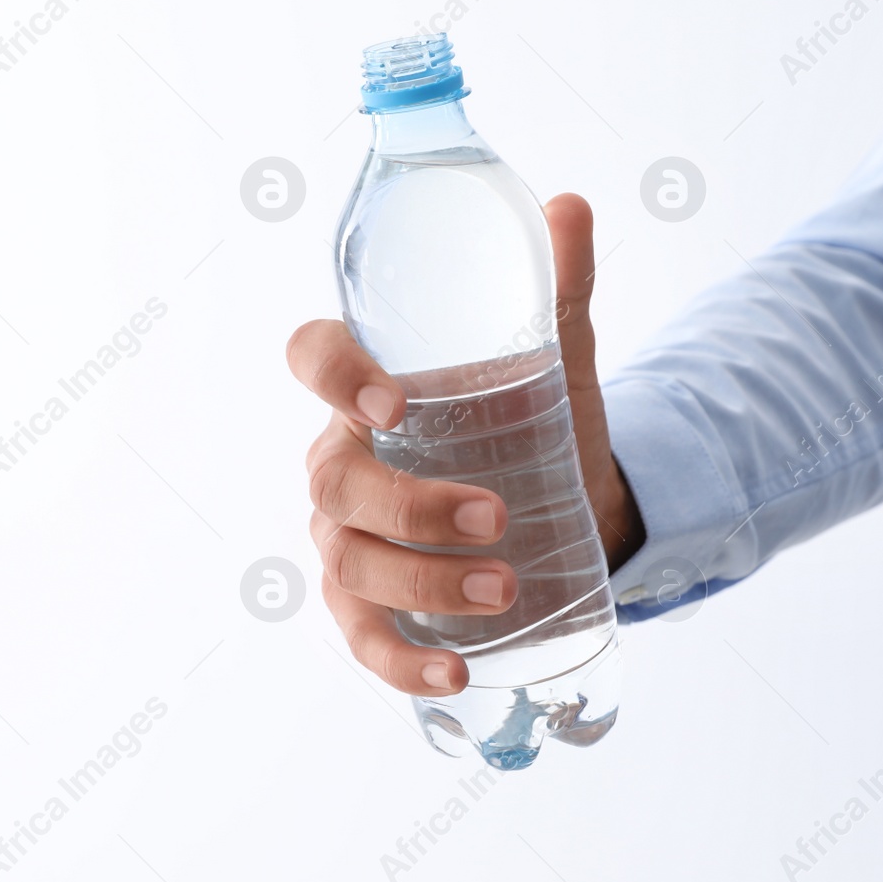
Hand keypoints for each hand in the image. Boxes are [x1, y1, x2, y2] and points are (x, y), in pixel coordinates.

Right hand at [286, 193, 643, 696]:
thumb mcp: (553, 356)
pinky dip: (400, 663)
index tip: (393, 400)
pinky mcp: (369, 602)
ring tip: (503, 592)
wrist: (562, 497)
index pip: (313, 356)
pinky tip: (454, 675)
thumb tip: (570, 206)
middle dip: (408, 505)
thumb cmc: (535, 417)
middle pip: (334, 481)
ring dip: (419, 584)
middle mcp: (343, 457)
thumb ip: (558, 287)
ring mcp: (348, 535)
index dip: (334, 374)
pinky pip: (361, 638)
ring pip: (348, 563)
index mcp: (372, 383)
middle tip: (495, 517)